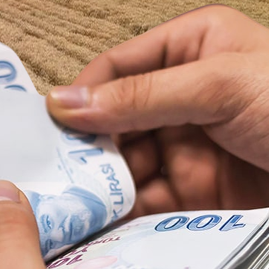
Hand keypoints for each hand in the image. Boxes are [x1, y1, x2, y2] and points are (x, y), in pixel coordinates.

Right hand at [46, 5, 268, 215]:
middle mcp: (186, 94)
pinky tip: (106, 221)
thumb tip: (64, 103)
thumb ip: (141, 95)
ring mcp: (194, 145)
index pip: (117, 66)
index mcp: (192, 47)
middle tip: (52, 171)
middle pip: (115, 120)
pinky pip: (152, 201)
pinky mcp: (204, 193)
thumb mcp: (222, 84)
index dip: (81, 94)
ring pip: (127, 163)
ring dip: (101, 182)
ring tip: (74, 201)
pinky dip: (127, 212)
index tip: (46, 125)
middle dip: (86, 146)